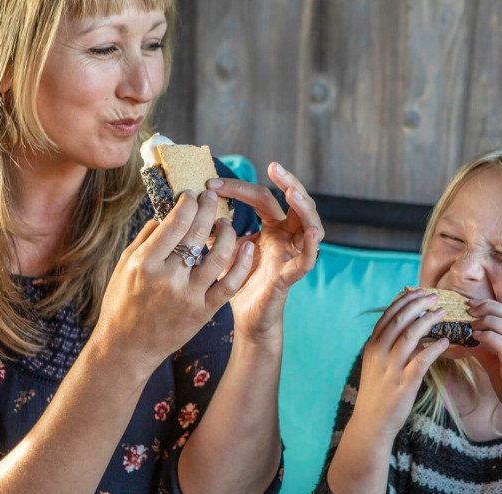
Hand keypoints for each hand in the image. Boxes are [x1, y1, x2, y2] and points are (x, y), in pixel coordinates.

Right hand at [89, 190, 254, 377]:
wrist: (127, 347)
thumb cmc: (122, 303)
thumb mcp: (124, 266)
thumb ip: (145, 238)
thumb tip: (166, 212)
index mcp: (145, 263)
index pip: (174, 223)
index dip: (188, 203)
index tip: (193, 194)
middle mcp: (168, 278)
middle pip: (197, 233)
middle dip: (207, 209)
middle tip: (211, 197)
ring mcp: (188, 296)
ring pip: (219, 256)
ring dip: (227, 232)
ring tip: (225, 222)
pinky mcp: (203, 312)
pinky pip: (229, 284)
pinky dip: (242, 263)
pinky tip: (246, 246)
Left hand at [207, 162, 323, 343]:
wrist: (246, 317)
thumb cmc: (237, 283)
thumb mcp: (224, 250)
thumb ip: (215, 231)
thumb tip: (188, 208)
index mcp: (271, 227)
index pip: (260, 198)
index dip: (238, 188)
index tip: (211, 183)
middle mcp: (286, 237)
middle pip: (296, 203)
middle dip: (288, 182)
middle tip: (275, 166)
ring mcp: (292, 254)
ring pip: (310, 225)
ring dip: (304, 207)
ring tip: (293, 193)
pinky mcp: (291, 275)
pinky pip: (308, 260)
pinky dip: (313, 248)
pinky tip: (312, 234)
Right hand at [352, 289, 449, 440]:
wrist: (371, 421)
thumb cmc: (378, 391)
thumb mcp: (376, 364)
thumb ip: (389, 345)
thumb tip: (410, 326)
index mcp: (372, 345)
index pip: (388, 315)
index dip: (405, 300)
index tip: (419, 291)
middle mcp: (379, 352)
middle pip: (401, 319)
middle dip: (419, 304)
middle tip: (435, 296)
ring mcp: (392, 367)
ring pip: (412, 334)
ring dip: (429, 320)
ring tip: (443, 312)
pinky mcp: (405, 382)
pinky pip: (423, 359)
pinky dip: (435, 347)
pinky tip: (445, 341)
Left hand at [467, 299, 501, 431]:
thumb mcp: (497, 364)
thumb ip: (485, 350)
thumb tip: (467, 338)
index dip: (490, 305)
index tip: (472, 304)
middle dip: (486, 307)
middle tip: (468, 307)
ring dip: (485, 321)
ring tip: (470, 324)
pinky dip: (487, 336)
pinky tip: (475, 337)